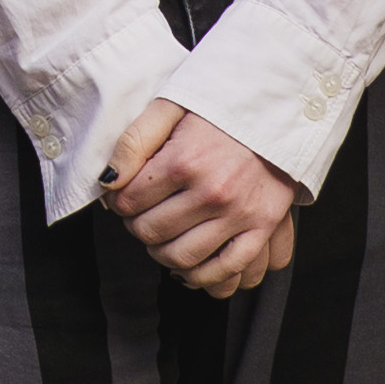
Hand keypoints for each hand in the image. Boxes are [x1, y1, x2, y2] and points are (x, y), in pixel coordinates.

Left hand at [99, 99, 297, 297]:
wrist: (276, 106)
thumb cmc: (220, 106)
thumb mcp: (170, 106)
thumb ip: (134, 141)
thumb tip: (109, 180)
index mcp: (185, 160)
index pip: (130, 201)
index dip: (119, 201)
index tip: (124, 196)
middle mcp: (213, 191)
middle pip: (152, 232)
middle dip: (137, 227)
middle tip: (141, 215)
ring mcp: (240, 213)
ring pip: (184, 258)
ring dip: (163, 254)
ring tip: (163, 238)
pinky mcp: (263, 226)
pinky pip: (228, 270)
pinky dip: (204, 277)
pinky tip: (191, 266)